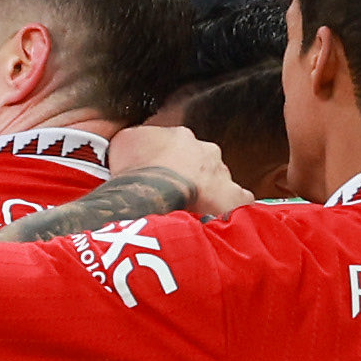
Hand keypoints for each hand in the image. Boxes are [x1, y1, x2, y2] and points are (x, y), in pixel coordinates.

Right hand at [109, 123, 247, 216]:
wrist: (156, 197)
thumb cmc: (134, 174)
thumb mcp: (121, 144)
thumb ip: (133, 141)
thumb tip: (134, 146)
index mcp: (180, 137)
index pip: (175, 147)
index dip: (164, 165)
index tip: (157, 181)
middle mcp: (206, 151)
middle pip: (200, 163)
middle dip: (190, 178)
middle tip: (174, 199)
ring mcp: (222, 174)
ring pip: (219, 182)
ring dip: (208, 195)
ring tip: (192, 216)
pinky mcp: (235, 199)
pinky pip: (238, 203)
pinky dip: (230, 211)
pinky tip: (218, 223)